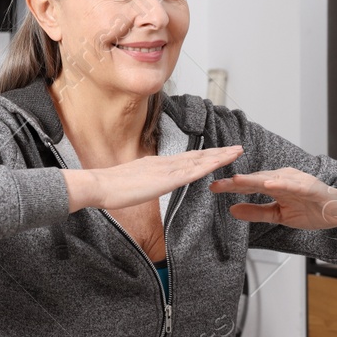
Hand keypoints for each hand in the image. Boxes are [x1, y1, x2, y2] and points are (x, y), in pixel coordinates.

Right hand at [69, 146, 242, 212]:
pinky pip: (192, 172)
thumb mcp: (130, 183)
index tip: (218, 153)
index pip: (185, 158)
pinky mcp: (166, 180)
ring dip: (220, 156)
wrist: (98, 185)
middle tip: (236, 148)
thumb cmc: (108, 188)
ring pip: (199, 161)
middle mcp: (164, 163)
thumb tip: (147, 184)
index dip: (204, 155)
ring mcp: (166, 170)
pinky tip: (220, 163)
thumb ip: (142, 181)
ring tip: (237, 152)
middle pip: (196, 156)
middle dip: (218, 152)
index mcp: (155, 164)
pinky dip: (208, 165)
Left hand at [209, 168, 336, 229]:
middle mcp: (283, 178)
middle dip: (237, 182)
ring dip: (255, 179)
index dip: (231, 186)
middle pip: (256, 179)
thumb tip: (232, 211)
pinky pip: (295, 186)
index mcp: (274, 184)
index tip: (212, 188)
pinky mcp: (311, 188)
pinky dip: (282, 184)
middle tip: (218, 184)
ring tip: (238, 181)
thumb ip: (256, 212)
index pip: (248, 184)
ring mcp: (297, 181)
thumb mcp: (278, 215)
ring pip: (272, 179)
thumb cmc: (309, 210)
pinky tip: (269, 184)